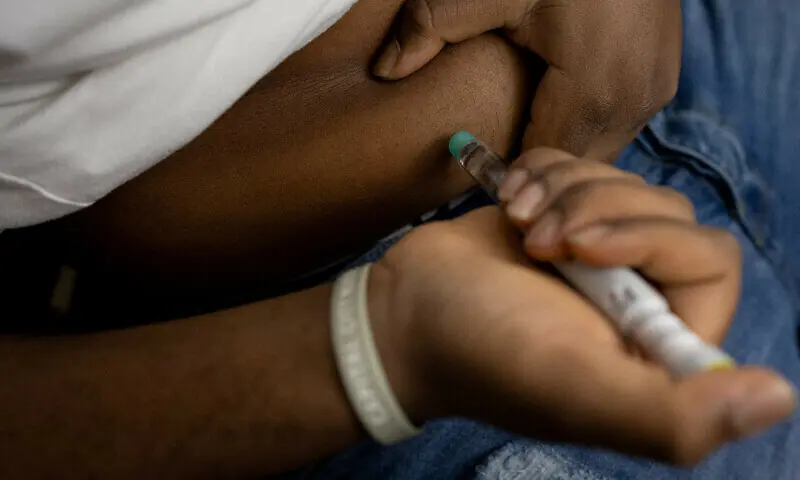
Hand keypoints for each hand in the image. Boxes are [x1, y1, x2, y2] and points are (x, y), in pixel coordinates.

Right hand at [368, 155, 795, 464]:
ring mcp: (596, 253)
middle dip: (595, 209)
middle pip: (666, 211)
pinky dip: (541, 172)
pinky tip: (508, 204)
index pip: (709, 262)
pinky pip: (580, 163)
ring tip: (517, 224)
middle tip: (538, 240)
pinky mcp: (558, 216)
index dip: (651, 240)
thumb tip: (776, 398)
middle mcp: (637, 297)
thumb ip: (671, 416)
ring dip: (563, 190)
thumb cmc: (479, 353)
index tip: (578, 250)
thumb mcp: (573, 389)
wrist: (400, 316)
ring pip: (621, 181)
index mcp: (657, 343)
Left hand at [373, 0, 681, 160]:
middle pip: (573, 168)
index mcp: (593, 90)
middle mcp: (633, 100)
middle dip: (534, 176)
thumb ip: (430, 27)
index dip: (508, 180)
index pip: (544, 167)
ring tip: (515, 142)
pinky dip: (581, 130)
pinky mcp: (661, 76)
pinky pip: (614, 128)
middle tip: (489, 165)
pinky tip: (546, 113)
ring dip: (558, 153)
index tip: (471, 170)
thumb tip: (384, 71)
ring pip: (597, 151)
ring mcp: (653, 90)